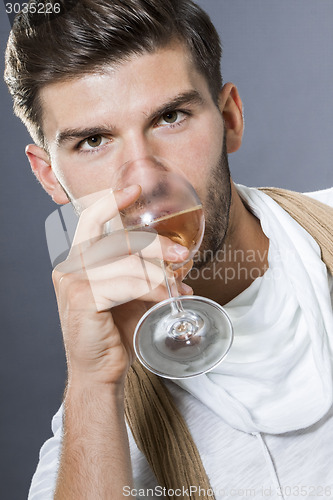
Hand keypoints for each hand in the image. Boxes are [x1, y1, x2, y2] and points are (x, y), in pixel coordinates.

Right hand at [52, 186, 190, 386]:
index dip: (111, 201)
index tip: (134, 190)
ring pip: (127, 263)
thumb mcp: (129, 295)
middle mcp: (71, 266)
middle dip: (155, 244)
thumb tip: (178, 261)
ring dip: (159, 275)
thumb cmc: (114, 331)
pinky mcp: (83, 298)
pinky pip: (127, 284)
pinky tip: (164, 300)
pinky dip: (151, 290)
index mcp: (79, 260)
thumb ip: (142, 273)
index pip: (90, 220)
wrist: (100, 371)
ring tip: (177, 288)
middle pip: (118, 240)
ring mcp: (73, 281)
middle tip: (182, 256)